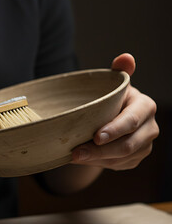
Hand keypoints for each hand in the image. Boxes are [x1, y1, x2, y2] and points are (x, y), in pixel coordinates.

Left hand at [72, 53, 158, 169]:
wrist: (113, 116)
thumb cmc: (111, 97)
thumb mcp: (114, 84)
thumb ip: (119, 71)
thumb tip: (126, 57)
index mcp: (145, 106)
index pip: (132, 121)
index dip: (115, 130)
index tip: (95, 137)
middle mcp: (150, 127)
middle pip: (127, 145)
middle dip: (100, 151)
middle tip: (76, 152)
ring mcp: (144, 145)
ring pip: (121, 159)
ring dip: (96, 159)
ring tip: (74, 156)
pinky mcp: (135, 158)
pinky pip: (117, 165)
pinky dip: (99, 163)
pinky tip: (83, 159)